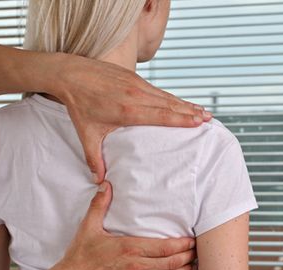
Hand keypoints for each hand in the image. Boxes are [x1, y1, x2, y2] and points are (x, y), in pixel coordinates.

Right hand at [49, 181, 196, 269]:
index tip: (193, 240)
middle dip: (189, 257)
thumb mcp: (88, 228)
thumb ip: (99, 205)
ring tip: (196, 266)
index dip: (184, 244)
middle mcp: (137, 266)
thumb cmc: (80, 257)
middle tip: (200, 252)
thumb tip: (106, 185)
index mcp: (130, 248)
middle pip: (173, 261)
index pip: (166, 247)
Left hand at [50, 54, 211, 182]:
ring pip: (167, 96)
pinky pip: (159, 90)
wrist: (72, 74)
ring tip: (203, 112)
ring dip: (185, 104)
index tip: (199, 122)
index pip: (161, 115)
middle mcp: (136, 96)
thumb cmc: (80, 105)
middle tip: (209, 119)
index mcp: (127, 110)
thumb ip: (95, 159)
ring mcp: (137, 85)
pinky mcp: (134, 78)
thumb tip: (99, 182)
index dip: (181, 119)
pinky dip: (173, 98)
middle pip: (170, 105)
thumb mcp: (87, 134)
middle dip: (191, 112)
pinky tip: (181, 103)